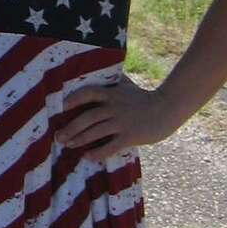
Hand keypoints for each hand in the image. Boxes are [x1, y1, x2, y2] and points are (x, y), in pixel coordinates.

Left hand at [55, 75, 175, 156]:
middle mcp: (114, 107)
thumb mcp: (127, 86)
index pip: (88, 93)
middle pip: (87, 117)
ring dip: (79, 140)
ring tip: (68, 145)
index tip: (60, 108)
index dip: (73, 100)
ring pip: (96, 132)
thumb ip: (113, 81)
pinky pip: (110, 146)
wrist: (168, 108)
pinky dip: (97, 153)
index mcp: (112, 94)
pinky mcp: (130, 136)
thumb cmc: (145, 97)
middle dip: (71, 128)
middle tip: (58, 136)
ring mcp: (122, 122)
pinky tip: (88, 156)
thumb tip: (100, 70)